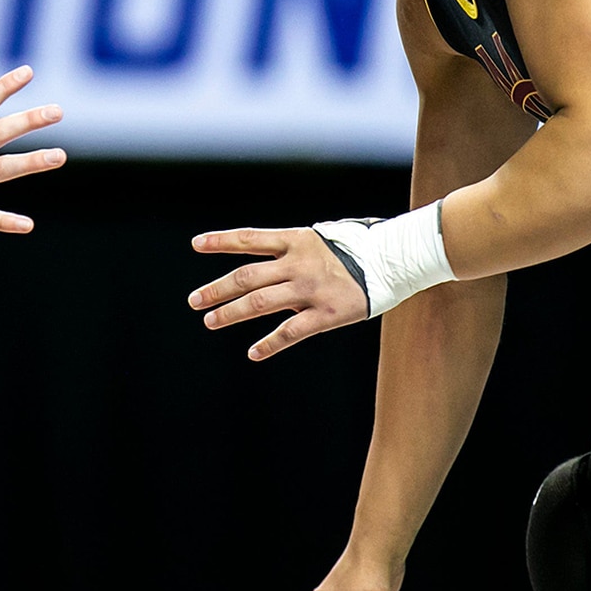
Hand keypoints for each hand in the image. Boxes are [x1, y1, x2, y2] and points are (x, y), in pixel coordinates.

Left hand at [189, 226, 370, 359]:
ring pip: (260, 303)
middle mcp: (298, 264)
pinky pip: (290, 332)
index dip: (221, 241)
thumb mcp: (320, 237)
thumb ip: (290, 249)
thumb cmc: (357, 247)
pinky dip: (269, 344)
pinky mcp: (326, 314)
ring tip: (210, 321)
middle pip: (246, 277)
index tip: (196, 244)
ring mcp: (310, 289)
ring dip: (231, 313)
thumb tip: (262, 259)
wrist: (395, 260)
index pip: (249, 239)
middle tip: (194, 300)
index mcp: (295, 241)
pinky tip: (253, 353)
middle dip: (217, 289)